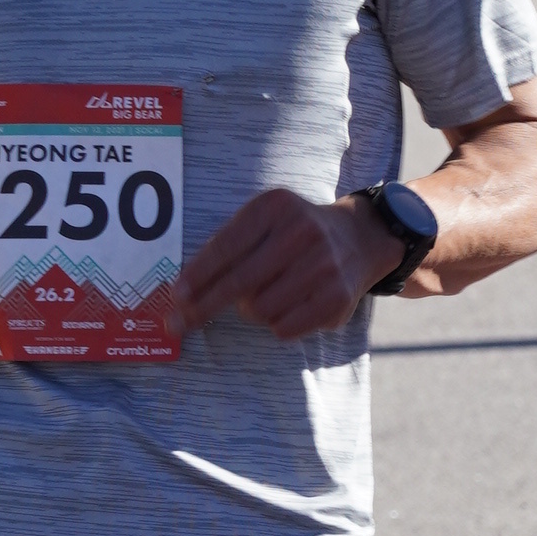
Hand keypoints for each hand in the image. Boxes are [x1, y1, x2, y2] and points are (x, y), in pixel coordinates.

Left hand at [173, 187, 397, 341]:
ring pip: (259, 309)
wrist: (360, 238)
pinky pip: (284, 328)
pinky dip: (276, 324)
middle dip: (204, 306)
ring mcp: (324, 266)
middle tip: (178, 324)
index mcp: (276, 207)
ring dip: (250, 311)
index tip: (176, 296)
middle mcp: (303, 232)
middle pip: (240, 283)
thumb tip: (185, 292)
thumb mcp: (266, 219)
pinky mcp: (337, 297)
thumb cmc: (294, 233)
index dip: (198, 274)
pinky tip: (288, 305)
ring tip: (264, 295)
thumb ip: (230, 245)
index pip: (228, 245)